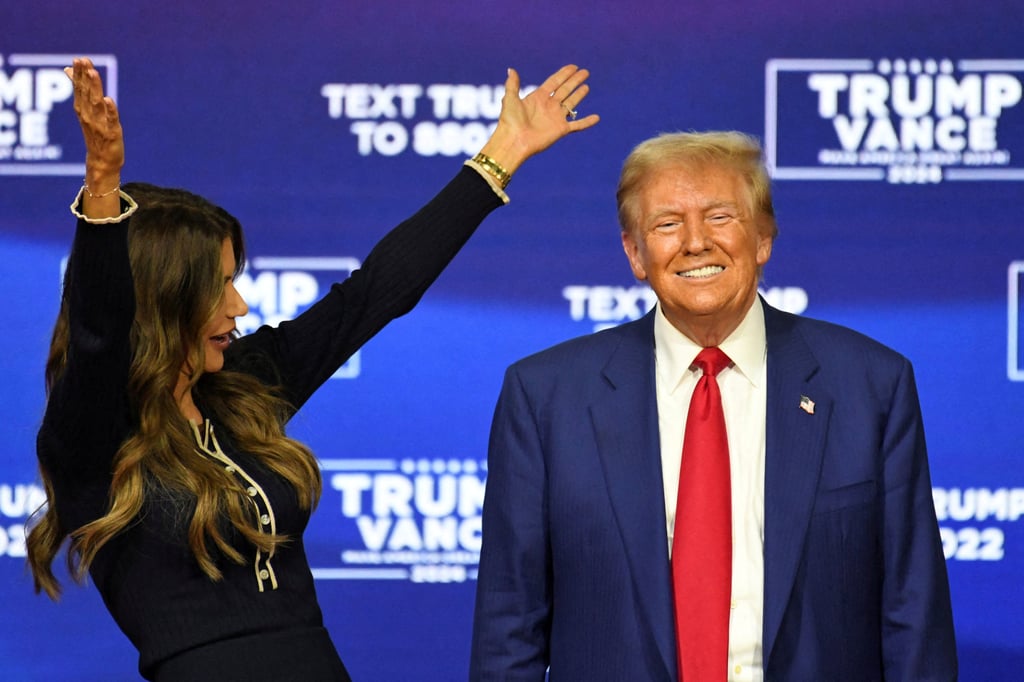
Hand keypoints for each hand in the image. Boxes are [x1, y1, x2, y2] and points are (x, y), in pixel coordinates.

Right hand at [65, 57, 123, 208]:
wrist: (102, 160)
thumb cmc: (95, 133)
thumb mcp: (85, 111)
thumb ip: (79, 90)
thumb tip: (69, 70)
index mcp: (82, 109)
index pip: (79, 89)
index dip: (79, 74)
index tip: (78, 60)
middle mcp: (88, 115)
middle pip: (86, 93)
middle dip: (84, 77)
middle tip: (83, 61)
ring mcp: (99, 124)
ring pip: (96, 103)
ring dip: (94, 88)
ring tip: (93, 73)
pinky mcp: (112, 133)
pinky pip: (111, 120)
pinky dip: (110, 110)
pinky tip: (108, 99)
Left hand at [478, 64, 598, 174]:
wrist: (514, 141)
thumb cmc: (510, 122)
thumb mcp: (510, 99)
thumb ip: (512, 84)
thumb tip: (511, 69)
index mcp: (538, 97)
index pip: (554, 82)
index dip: (564, 74)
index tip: (573, 67)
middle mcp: (549, 106)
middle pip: (565, 90)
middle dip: (575, 81)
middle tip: (585, 72)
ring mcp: (556, 118)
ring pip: (571, 104)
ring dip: (579, 95)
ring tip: (586, 86)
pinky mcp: (561, 130)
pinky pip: (577, 125)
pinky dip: (587, 122)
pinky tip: (597, 117)